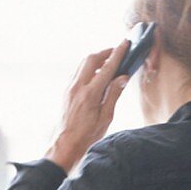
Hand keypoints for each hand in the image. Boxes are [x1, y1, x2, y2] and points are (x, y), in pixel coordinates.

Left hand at [45, 41, 129, 174]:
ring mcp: (70, 88)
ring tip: (108, 64)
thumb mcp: (106, 117)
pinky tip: (96, 76)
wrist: (66, 145)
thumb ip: (114, 94)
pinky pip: (78, 73)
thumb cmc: (87, 136)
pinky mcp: (66, 91)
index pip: (107, 68)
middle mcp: (78, 87)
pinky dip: (89, 69)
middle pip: (92, 59)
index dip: (117, 54)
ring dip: (96, 59)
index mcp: (90, 94)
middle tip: (116, 53)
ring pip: (83, 64)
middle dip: (105, 52)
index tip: (125, 44)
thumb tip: (122, 77)